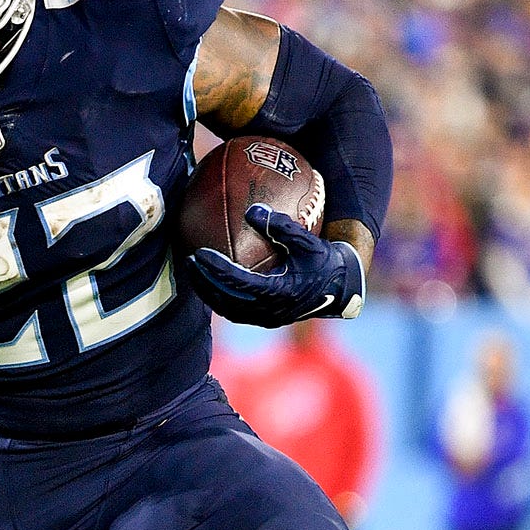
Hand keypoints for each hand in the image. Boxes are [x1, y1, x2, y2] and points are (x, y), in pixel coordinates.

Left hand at [188, 204, 365, 326]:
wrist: (341, 289)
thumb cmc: (325, 262)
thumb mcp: (308, 242)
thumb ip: (282, 226)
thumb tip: (252, 210)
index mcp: (278, 293)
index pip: (238, 282)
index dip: (216, 269)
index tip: (199, 253)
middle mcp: (269, 311)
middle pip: (225, 299)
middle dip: (203, 282)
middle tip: (188, 261)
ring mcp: (265, 318)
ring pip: (227, 309)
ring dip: (208, 291)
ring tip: (194, 272)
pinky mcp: (264, 319)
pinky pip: (235, 310)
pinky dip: (220, 296)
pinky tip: (209, 280)